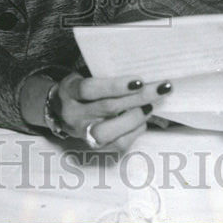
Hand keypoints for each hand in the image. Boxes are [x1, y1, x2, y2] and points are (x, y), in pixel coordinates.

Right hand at [54, 73, 169, 151]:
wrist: (60, 112)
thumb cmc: (82, 89)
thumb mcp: (86, 75)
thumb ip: (107, 74)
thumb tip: (144, 75)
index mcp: (69, 91)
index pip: (90, 89)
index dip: (115, 86)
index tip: (140, 80)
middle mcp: (73, 115)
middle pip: (108, 108)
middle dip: (139, 97)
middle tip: (163, 88)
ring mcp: (83, 134)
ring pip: (112, 131)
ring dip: (138, 116)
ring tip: (153, 104)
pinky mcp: (94, 147)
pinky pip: (118, 143)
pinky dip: (135, 130)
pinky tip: (144, 118)